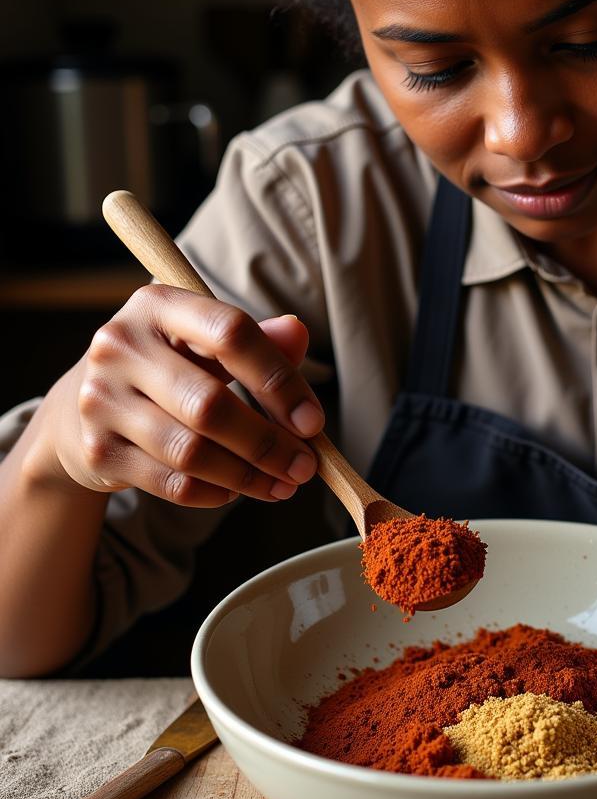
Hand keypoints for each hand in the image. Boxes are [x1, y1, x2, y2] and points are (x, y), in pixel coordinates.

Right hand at [53, 285, 324, 506]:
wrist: (81, 406)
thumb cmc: (168, 367)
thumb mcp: (206, 343)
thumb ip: (258, 340)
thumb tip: (298, 332)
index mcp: (159, 305)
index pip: (231, 334)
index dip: (280, 381)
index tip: (313, 422)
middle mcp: (122, 346)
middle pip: (210, 405)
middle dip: (269, 443)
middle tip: (306, 466)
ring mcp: (102, 400)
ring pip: (191, 452)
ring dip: (248, 475)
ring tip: (283, 485)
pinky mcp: (98, 450)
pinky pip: (171, 483)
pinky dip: (215, 492)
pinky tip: (238, 490)